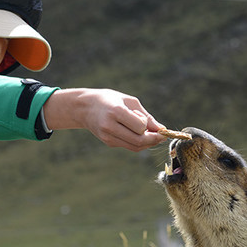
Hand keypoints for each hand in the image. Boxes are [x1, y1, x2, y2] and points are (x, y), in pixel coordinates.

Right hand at [42, 88, 163, 151]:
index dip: (149, 127)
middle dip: (153, 139)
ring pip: (135, 147)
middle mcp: (110, 126)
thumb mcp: (129, 101)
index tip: (151, 123)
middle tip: (161, 135)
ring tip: (151, 133)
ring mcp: (107, 136)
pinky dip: (138, 142)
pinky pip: (129, 146)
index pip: (140, 127)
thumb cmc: (110, 100)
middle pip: (138, 141)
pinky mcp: (108, 142)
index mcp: (115, 112)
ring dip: (147, 143)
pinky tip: (138, 134)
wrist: (85, 107)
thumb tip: (162, 129)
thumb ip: (146, 116)